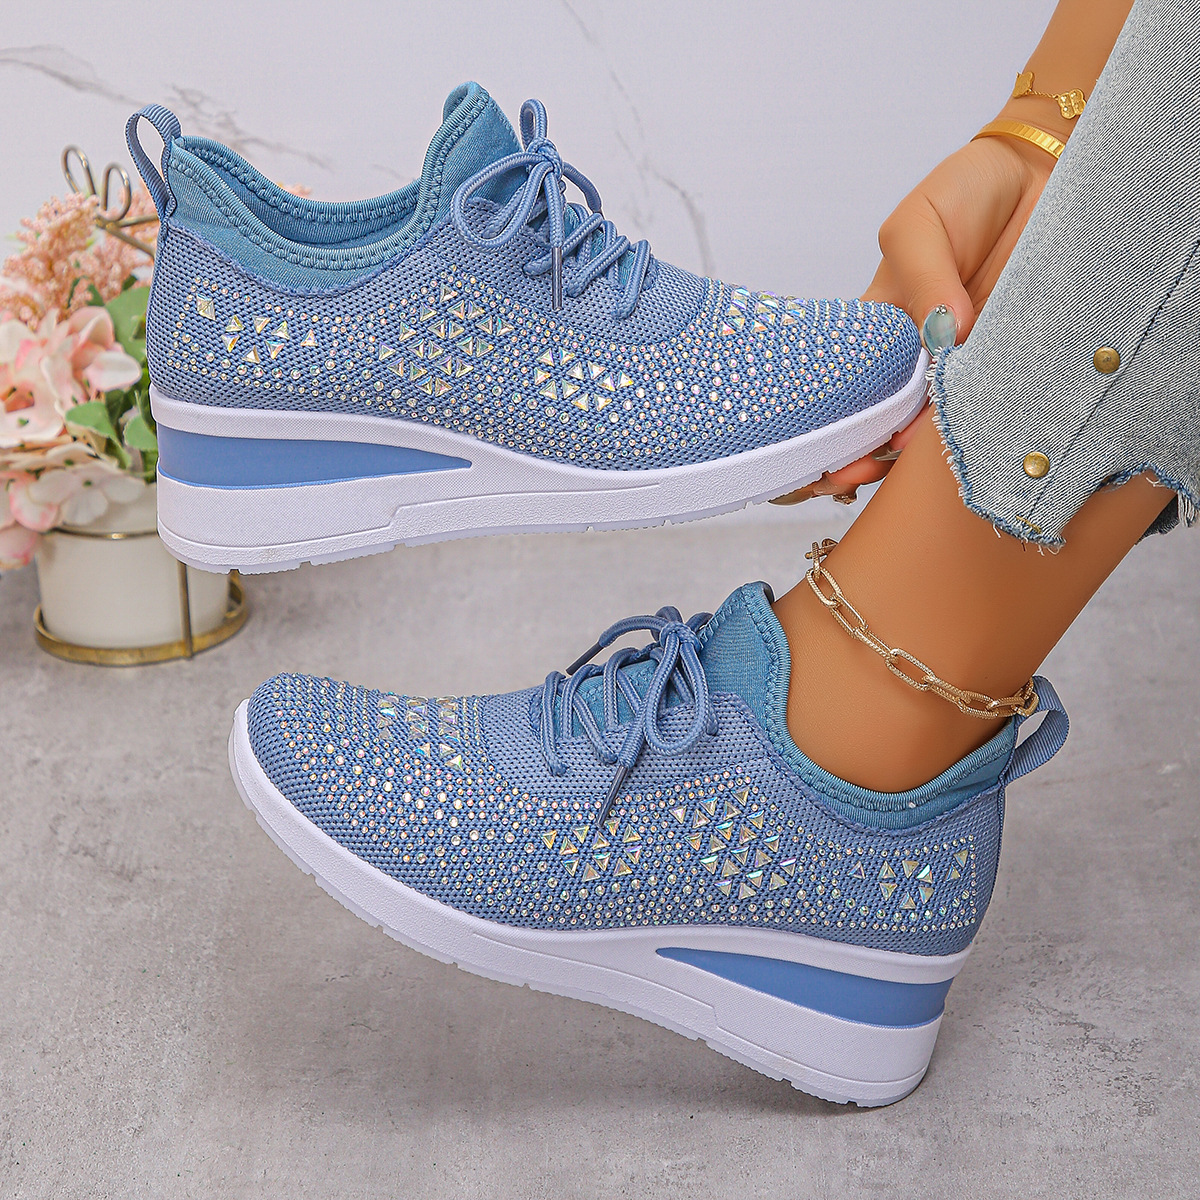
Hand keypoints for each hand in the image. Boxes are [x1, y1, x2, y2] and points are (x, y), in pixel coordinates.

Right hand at [797, 130, 1055, 500]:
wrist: (1045, 173)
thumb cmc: (968, 191)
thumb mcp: (919, 225)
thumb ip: (922, 280)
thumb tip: (944, 335)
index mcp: (876, 331)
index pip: (837, 390)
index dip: (821, 430)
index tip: (818, 456)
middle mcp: (914, 360)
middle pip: (877, 425)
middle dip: (857, 459)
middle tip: (853, 474)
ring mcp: (961, 370)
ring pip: (930, 428)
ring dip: (912, 455)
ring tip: (900, 463)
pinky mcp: (1009, 368)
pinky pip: (988, 410)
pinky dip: (972, 432)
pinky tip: (956, 447)